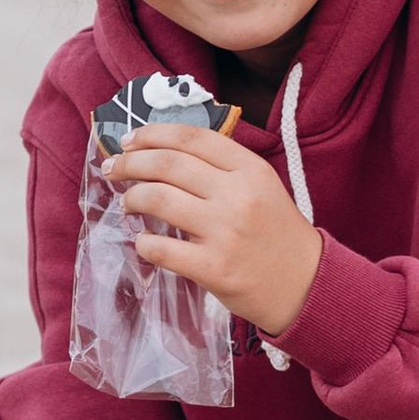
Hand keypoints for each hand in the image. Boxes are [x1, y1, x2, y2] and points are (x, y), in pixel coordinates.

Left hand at [105, 124, 321, 337]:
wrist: (305, 285)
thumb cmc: (276, 233)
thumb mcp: (261, 186)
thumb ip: (221, 167)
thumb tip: (161, 152)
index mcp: (250, 169)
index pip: (191, 137)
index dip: (152, 134)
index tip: (130, 140)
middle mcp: (237, 195)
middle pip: (168, 164)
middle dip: (130, 162)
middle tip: (113, 168)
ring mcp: (225, 232)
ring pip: (159, 199)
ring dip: (132, 198)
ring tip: (127, 202)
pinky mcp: (214, 268)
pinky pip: (162, 249)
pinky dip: (144, 243)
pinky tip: (143, 242)